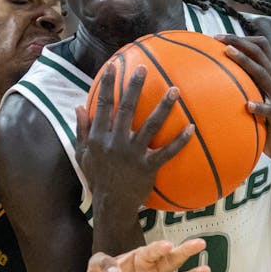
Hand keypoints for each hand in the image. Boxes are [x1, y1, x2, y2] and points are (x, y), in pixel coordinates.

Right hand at [75, 62, 191, 211]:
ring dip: (164, 106)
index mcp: (99, 137)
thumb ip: (81, 130)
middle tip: (144, 69)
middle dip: (134, 86)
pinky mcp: (148, 167)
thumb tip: (78, 107)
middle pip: (126, 108)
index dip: (107, 84)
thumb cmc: (98, 178)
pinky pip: (167, 151)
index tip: (114, 66)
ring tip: (175, 90)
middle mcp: (115, 141)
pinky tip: (191, 128)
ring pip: (151, 125)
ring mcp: (133, 154)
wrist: (111, 205)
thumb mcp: (82, 154)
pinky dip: (180, 140)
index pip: (103, 105)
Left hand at [86, 238, 211, 271]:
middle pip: (171, 260)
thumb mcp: (94, 270)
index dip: (159, 248)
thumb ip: (102, 264)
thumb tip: (115, 271)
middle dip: (185, 251)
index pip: (151, 251)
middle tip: (200, 242)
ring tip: (205, 270)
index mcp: (139, 259)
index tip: (168, 245)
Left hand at [215, 34, 270, 160]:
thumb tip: (215, 74)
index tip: (219, 37)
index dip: (242, 38)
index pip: (261, 46)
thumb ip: (244, 83)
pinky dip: (259, 106)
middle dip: (240, 43)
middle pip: (260, 54)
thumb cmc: (264, 120)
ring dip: (246, 62)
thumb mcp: (256, 96)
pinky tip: (248, 105)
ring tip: (229, 54)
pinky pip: (269, 109)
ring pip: (263, 74)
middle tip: (218, 39)